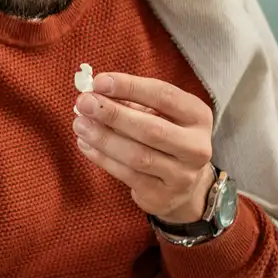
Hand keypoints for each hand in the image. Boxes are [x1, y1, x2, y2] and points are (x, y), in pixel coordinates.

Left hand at [74, 73, 215, 224]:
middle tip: (84, 103)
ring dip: (104, 138)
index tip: (100, 81)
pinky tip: (85, 145)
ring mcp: (182, 175)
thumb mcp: (160, 116)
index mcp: (198, 117)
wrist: (185, 188)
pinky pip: (127, 175)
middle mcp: (196, 146)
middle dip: (113, 114)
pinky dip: (102, 158)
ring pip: (137, 156)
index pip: (164, 96)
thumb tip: (95, 91)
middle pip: (151, 129)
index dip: (130, 87)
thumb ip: (133, 102)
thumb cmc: (166, 140)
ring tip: (79, 124)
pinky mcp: (162, 196)